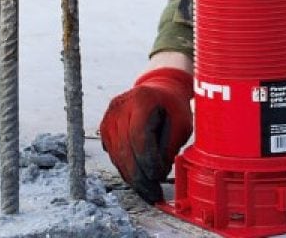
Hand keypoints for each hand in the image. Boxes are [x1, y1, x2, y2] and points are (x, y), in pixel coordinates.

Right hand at [97, 67, 192, 203]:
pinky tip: (138, 180)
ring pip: (117, 155)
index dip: (148, 160)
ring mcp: (109, 117)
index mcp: (141, 100)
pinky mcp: (104, 128)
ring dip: (132, 177)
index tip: (160, 176)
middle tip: (153, 194)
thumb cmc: (173, 107)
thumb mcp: (181, 124)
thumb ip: (169, 147)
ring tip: (147, 192)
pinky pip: (113, 154)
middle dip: (140, 177)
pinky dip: (126, 169)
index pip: (140, 136)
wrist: (159, 90)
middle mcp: (120, 107)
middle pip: (125, 149)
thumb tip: (158, 175)